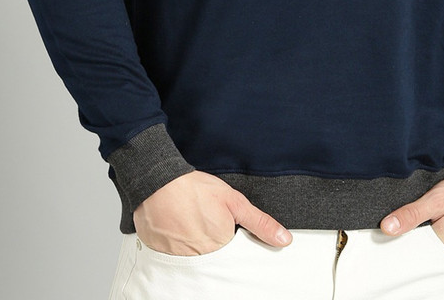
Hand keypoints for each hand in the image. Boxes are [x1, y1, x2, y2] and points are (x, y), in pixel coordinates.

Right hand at [133, 170, 292, 256]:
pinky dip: (177, 248)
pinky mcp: (162, 257)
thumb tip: (285, 240)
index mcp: (222, 248)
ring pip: (195, 260)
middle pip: (214, 261)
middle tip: (205, 225)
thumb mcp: (234, 201)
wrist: (158, 182)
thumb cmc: (196, 189)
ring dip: (195, 247)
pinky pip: (175, 259)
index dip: (231, 244)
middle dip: (213, 247)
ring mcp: (180, 260)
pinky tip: (177, 229)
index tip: (225, 232)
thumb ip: (259, 222)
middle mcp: (202, 260)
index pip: (233, 258)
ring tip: (192, 224)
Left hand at [379, 175, 443, 260]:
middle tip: (407, 228)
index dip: (401, 244)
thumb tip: (388, 227)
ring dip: (430, 244)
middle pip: (428, 257)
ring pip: (440, 254)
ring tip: (423, 227)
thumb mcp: (437, 198)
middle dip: (415, 245)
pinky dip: (443, 243)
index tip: (390, 235)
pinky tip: (439, 229)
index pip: (415, 255)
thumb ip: (412, 214)